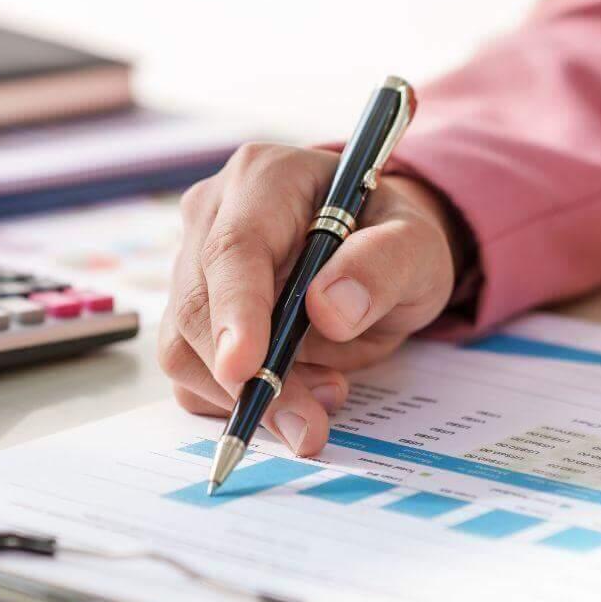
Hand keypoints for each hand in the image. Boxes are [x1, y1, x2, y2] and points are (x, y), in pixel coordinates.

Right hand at [159, 143, 460, 454]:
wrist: (377, 253)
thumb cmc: (393, 239)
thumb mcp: (416, 245)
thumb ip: (382, 265)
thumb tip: (328, 311)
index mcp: (265, 179)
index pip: (233, 248)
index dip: (235, 313)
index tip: (245, 370)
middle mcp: (213, 214)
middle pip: (197, 306)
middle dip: (248, 378)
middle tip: (310, 423)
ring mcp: (192, 264)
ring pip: (183, 347)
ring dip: (245, 396)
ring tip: (324, 394)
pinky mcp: (191, 313)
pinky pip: (190, 373)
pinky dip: (235, 402)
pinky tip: (295, 392)